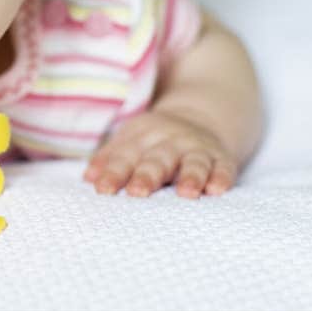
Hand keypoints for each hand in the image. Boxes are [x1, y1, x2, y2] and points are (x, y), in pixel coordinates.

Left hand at [83, 109, 238, 198]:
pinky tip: (218, 189)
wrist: (200, 117)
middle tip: (137, 192)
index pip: (125, 156)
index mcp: (142, 138)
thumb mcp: (130, 141)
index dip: (113, 172)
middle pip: (157, 159)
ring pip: (193, 162)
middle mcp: (169, 142)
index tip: (102, 190)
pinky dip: (222, 177)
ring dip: (190, 177)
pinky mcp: (221, 158)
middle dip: (147, 175)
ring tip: (186, 193)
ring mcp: (197, 149)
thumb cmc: (154, 140)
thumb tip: (88, 178)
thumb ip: (109, 159)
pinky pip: (223, 167)